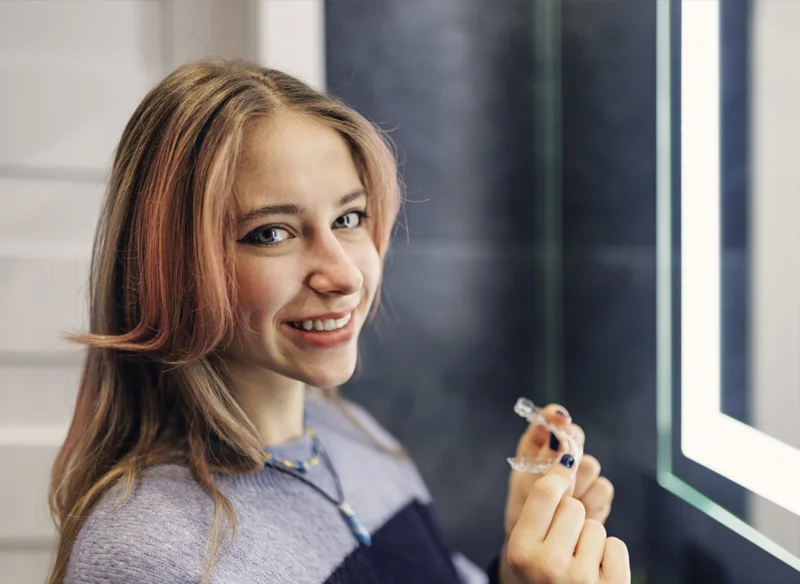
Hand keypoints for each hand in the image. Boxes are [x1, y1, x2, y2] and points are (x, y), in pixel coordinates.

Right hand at [499, 454, 629, 583]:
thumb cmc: (541, 576)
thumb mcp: (526, 546)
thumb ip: (540, 505)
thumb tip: (566, 454)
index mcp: (520, 551)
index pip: (545, 493)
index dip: (559, 473)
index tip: (566, 462)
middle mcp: (547, 566)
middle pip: (572, 506)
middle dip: (571, 519)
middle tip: (562, 543)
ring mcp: (580, 580)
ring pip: (596, 526)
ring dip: (590, 540)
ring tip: (578, 562)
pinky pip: (616, 545)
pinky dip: (610, 555)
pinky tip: (596, 572)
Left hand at [504, 405, 613, 537]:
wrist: (538, 545)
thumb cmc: (524, 512)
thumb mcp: (526, 483)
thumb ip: (544, 455)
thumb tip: (560, 427)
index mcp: (537, 446)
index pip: (551, 420)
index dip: (555, 417)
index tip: (559, 419)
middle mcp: (561, 454)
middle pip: (577, 439)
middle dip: (568, 459)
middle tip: (556, 483)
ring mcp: (580, 472)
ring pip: (591, 466)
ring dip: (578, 486)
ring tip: (562, 504)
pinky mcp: (597, 492)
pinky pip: (603, 489)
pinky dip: (591, 502)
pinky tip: (578, 514)